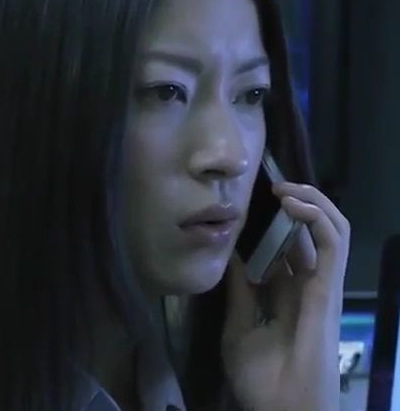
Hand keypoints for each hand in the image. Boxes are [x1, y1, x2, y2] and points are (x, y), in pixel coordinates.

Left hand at [221, 183, 349, 410]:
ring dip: (311, 202)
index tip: (252, 199)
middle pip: (312, 233)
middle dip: (297, 203)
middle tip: (272, 187)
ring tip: (283, 188)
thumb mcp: (237, 326)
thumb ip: (238, 291)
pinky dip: (317, 216)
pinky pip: (334, 243)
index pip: (288, 246)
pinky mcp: (330, 289)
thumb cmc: (259, 378)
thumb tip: (232, 256)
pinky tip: (293, 203)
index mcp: (286, 292)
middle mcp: (307, 283)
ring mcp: (322, 285)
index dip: (276, 221)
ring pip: (332, 229)